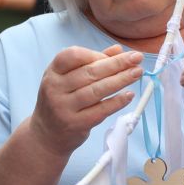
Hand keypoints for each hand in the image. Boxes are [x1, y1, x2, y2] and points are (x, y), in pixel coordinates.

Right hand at [29, 45, 143, 155]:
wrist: (46, 134)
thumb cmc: (61, 101)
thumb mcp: (67, 79)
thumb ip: (91, 63)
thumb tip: (118, 50)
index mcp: (52, 73)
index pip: (72, 55)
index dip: (95, 53)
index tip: (115, 55)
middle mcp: (55, 88)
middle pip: (90, 72)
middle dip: (117, 64)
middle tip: (137, 58)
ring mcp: (64, 108)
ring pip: (97, 90)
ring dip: (121, 80)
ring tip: (137, 72)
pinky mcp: (75, 124)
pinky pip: (101, 110)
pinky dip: (117, 102)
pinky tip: (129, 95)